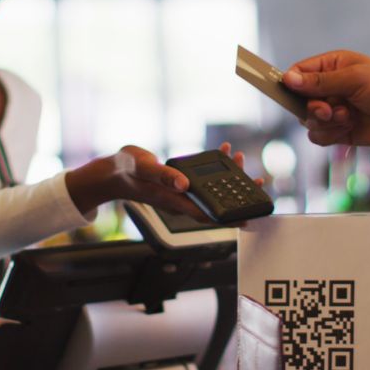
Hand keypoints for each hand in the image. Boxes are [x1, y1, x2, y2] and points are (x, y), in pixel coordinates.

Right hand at [65, 143, 259, 217]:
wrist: (114, 171)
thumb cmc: (127, 170)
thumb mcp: (145, 168)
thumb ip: (164, 176)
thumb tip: (184, 184)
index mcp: (174, 200)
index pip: (207, 214)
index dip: (229, 217)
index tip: (249, 216)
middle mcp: (180, 198)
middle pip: (214, 202)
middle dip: (236, 194)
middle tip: (255, 181)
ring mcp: (180, 191)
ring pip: (210, 190)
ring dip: (228, 179)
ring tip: (241, 162)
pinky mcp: (178, 182)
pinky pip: (202, 179)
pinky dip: (214, 168)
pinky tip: (223, 152)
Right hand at [283, 50, 369, 147]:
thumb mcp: (354, 79)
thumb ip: (320, 81)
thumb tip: (288, 79)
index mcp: (332, 66)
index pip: (298, 73)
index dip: (291, 84)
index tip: (291, 93)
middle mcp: (329, 88)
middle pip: (299, 101)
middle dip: (313, 108)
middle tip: (330, 110)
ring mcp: (333, 110)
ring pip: (307, 121)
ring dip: (325, 123)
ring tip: (347, 118)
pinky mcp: (338, 130)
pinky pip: (318, 136)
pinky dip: (330, 135)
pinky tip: (349, 127)